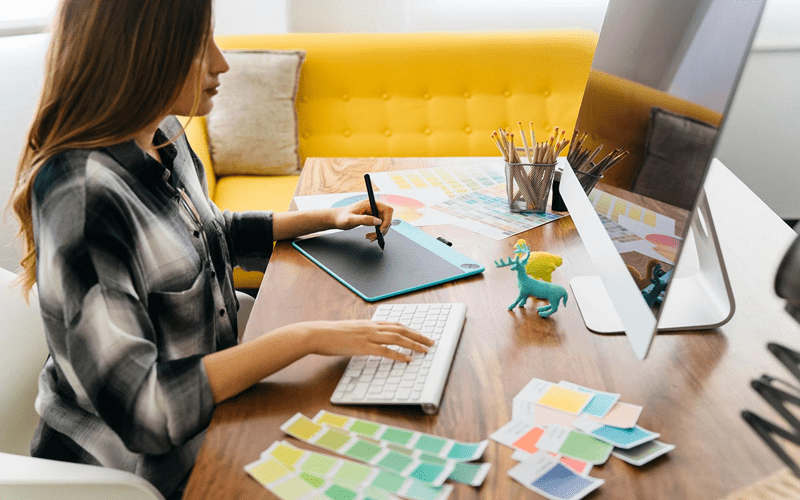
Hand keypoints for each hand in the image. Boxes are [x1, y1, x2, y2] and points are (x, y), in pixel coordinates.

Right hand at [300, 320, 432, 361]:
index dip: (410, 329)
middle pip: (401, 329)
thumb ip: (362, 334)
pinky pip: (386, 351)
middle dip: (418, 336)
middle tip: (430, 342)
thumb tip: (368, 340)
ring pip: (397, 338)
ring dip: (414, 344)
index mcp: (369, 323)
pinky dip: (399, 355)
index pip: (395, 324)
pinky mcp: (363, 347)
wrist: (317, 334)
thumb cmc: (330, 334)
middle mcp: (372, 327)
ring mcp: (368, 336)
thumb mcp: (350, 331)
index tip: (420, 334)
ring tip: (425, 350)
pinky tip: (407, 359)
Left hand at [332, 199, 393, 241]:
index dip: (387, 221)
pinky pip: (380, 226)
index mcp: (370, 204)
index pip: (388, 210)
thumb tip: (378, 222)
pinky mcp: (372, 218)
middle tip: (375, 236)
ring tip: (370, 238)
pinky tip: (369, 236)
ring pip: (384, 223)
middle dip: (383, 229)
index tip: (381, 230)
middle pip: (388, 218)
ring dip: (380, 233)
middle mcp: (374, 207)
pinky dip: (377, 233)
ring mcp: (374, 212)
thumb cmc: (342, 217)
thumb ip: (365, 220)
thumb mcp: (351, 220)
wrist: (336, 219)